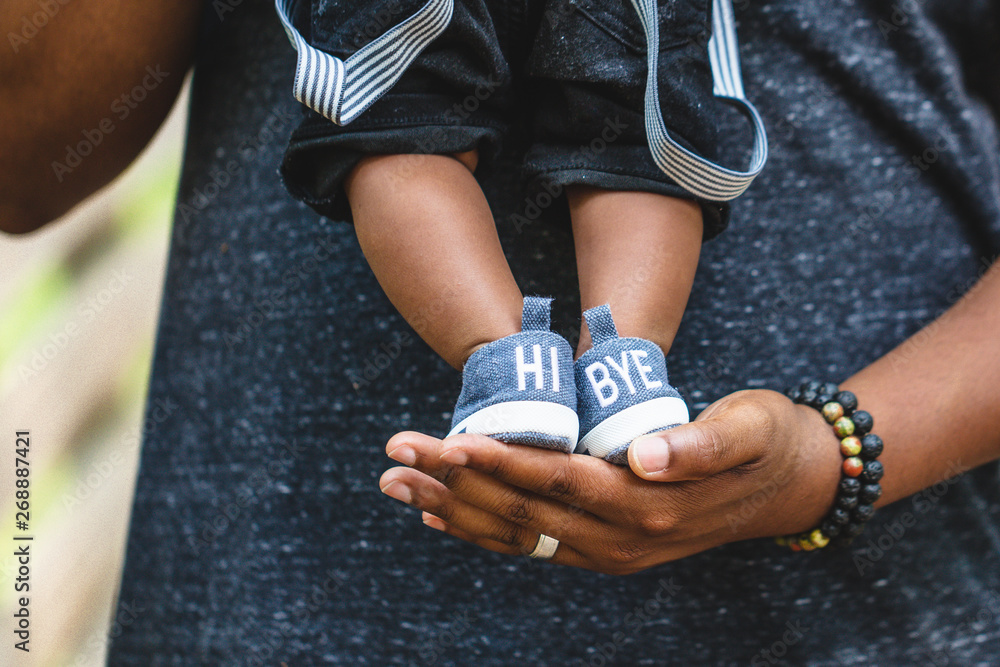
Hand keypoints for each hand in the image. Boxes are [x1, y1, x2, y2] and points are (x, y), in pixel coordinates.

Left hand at [378, 390, 843, 573]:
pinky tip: (440, 518)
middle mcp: (622, 540)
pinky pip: (532, 545)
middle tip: (396, 456)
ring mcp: (610, 551)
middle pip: (522, 512)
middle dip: (454, 485)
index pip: (559, 482)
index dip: (502, 462)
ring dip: (453, 510)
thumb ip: (699, 443)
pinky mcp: (604, 549)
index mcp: (650, 505)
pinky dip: (483, 531)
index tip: (448, 442)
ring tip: (397, 485)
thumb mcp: (749, 427)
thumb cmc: (767, 440)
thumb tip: (642, 455)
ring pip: (516, 534)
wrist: (790, 484)